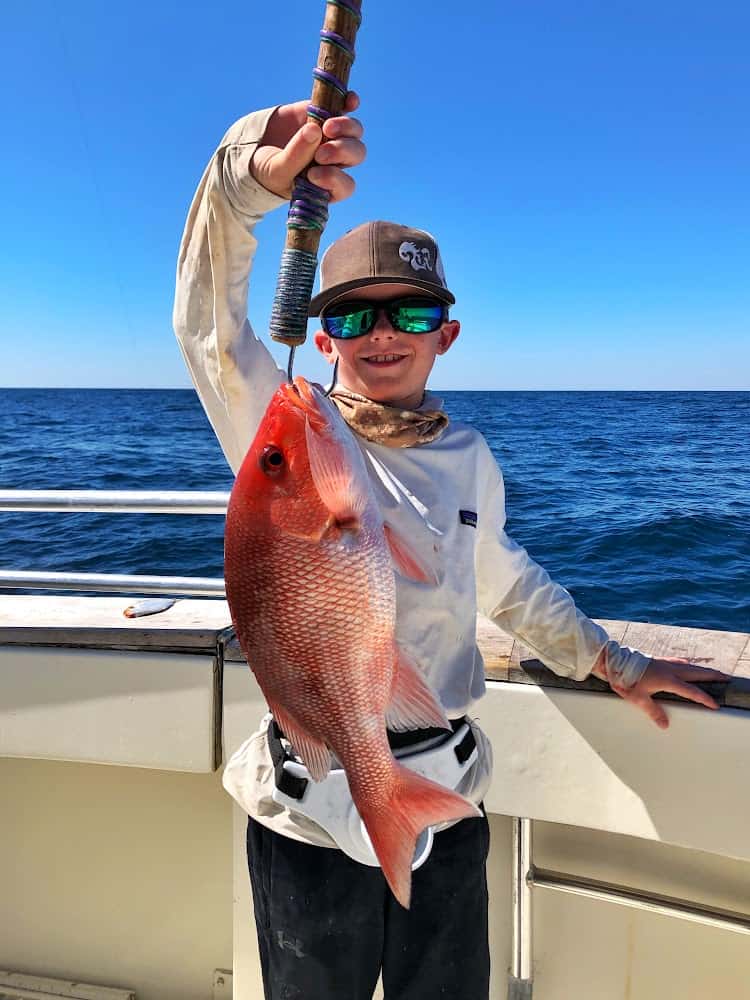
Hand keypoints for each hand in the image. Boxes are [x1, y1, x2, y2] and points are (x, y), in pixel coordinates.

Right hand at [250, 92, 364, 201]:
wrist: (256, 148)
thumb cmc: (268, 169)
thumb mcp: (277, 169)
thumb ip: (295, 156)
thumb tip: (315, 128)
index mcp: (326, 184)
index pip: (345, 186)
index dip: (336, 179)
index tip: (314, 175)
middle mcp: (335, 162)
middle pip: (356, 154)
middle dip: (341, 151)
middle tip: (321, 153)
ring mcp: (332, 137)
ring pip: (355, 131)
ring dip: (345, 128)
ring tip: (326, 127)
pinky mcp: (324, 114)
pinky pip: (346, 106)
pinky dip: (350, 102)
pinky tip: (350, 99)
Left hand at [612, 657, 728, 728]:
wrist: (614, 661)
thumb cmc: (625, 679)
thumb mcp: (638, 699)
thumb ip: (653, 712)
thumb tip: (664, 725)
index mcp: (668, 680)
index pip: (691, 691)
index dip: (704, 698)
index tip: (715, 705)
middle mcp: (669, 669)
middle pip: (696, 673)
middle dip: (712, 676)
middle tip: (726, 678)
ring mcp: (664, 663)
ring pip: (689, 666)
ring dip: (702, 670)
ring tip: (713, 672)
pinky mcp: (658, 660)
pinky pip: (678, 662)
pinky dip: (688, 664)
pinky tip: (687, 664)